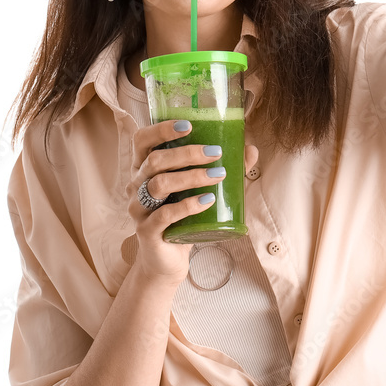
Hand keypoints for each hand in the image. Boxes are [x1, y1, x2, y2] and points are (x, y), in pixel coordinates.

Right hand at [127, 119, 258, 285]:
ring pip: (159, 184)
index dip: (161, 129)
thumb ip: (219, 168)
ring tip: (219, 175)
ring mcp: (138, 209)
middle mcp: (135, 185)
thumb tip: (250, 150)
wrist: (167, 260)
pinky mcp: (146, 231)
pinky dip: (188, 206)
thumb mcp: (197, 190)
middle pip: (155, 160)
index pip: (142, 140)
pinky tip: (208, 200)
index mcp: (143, 169)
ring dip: (191, 176)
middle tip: (216, 153)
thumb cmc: (182, 218)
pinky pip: (164, 215)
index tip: (189, 125)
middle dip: (187, 153)